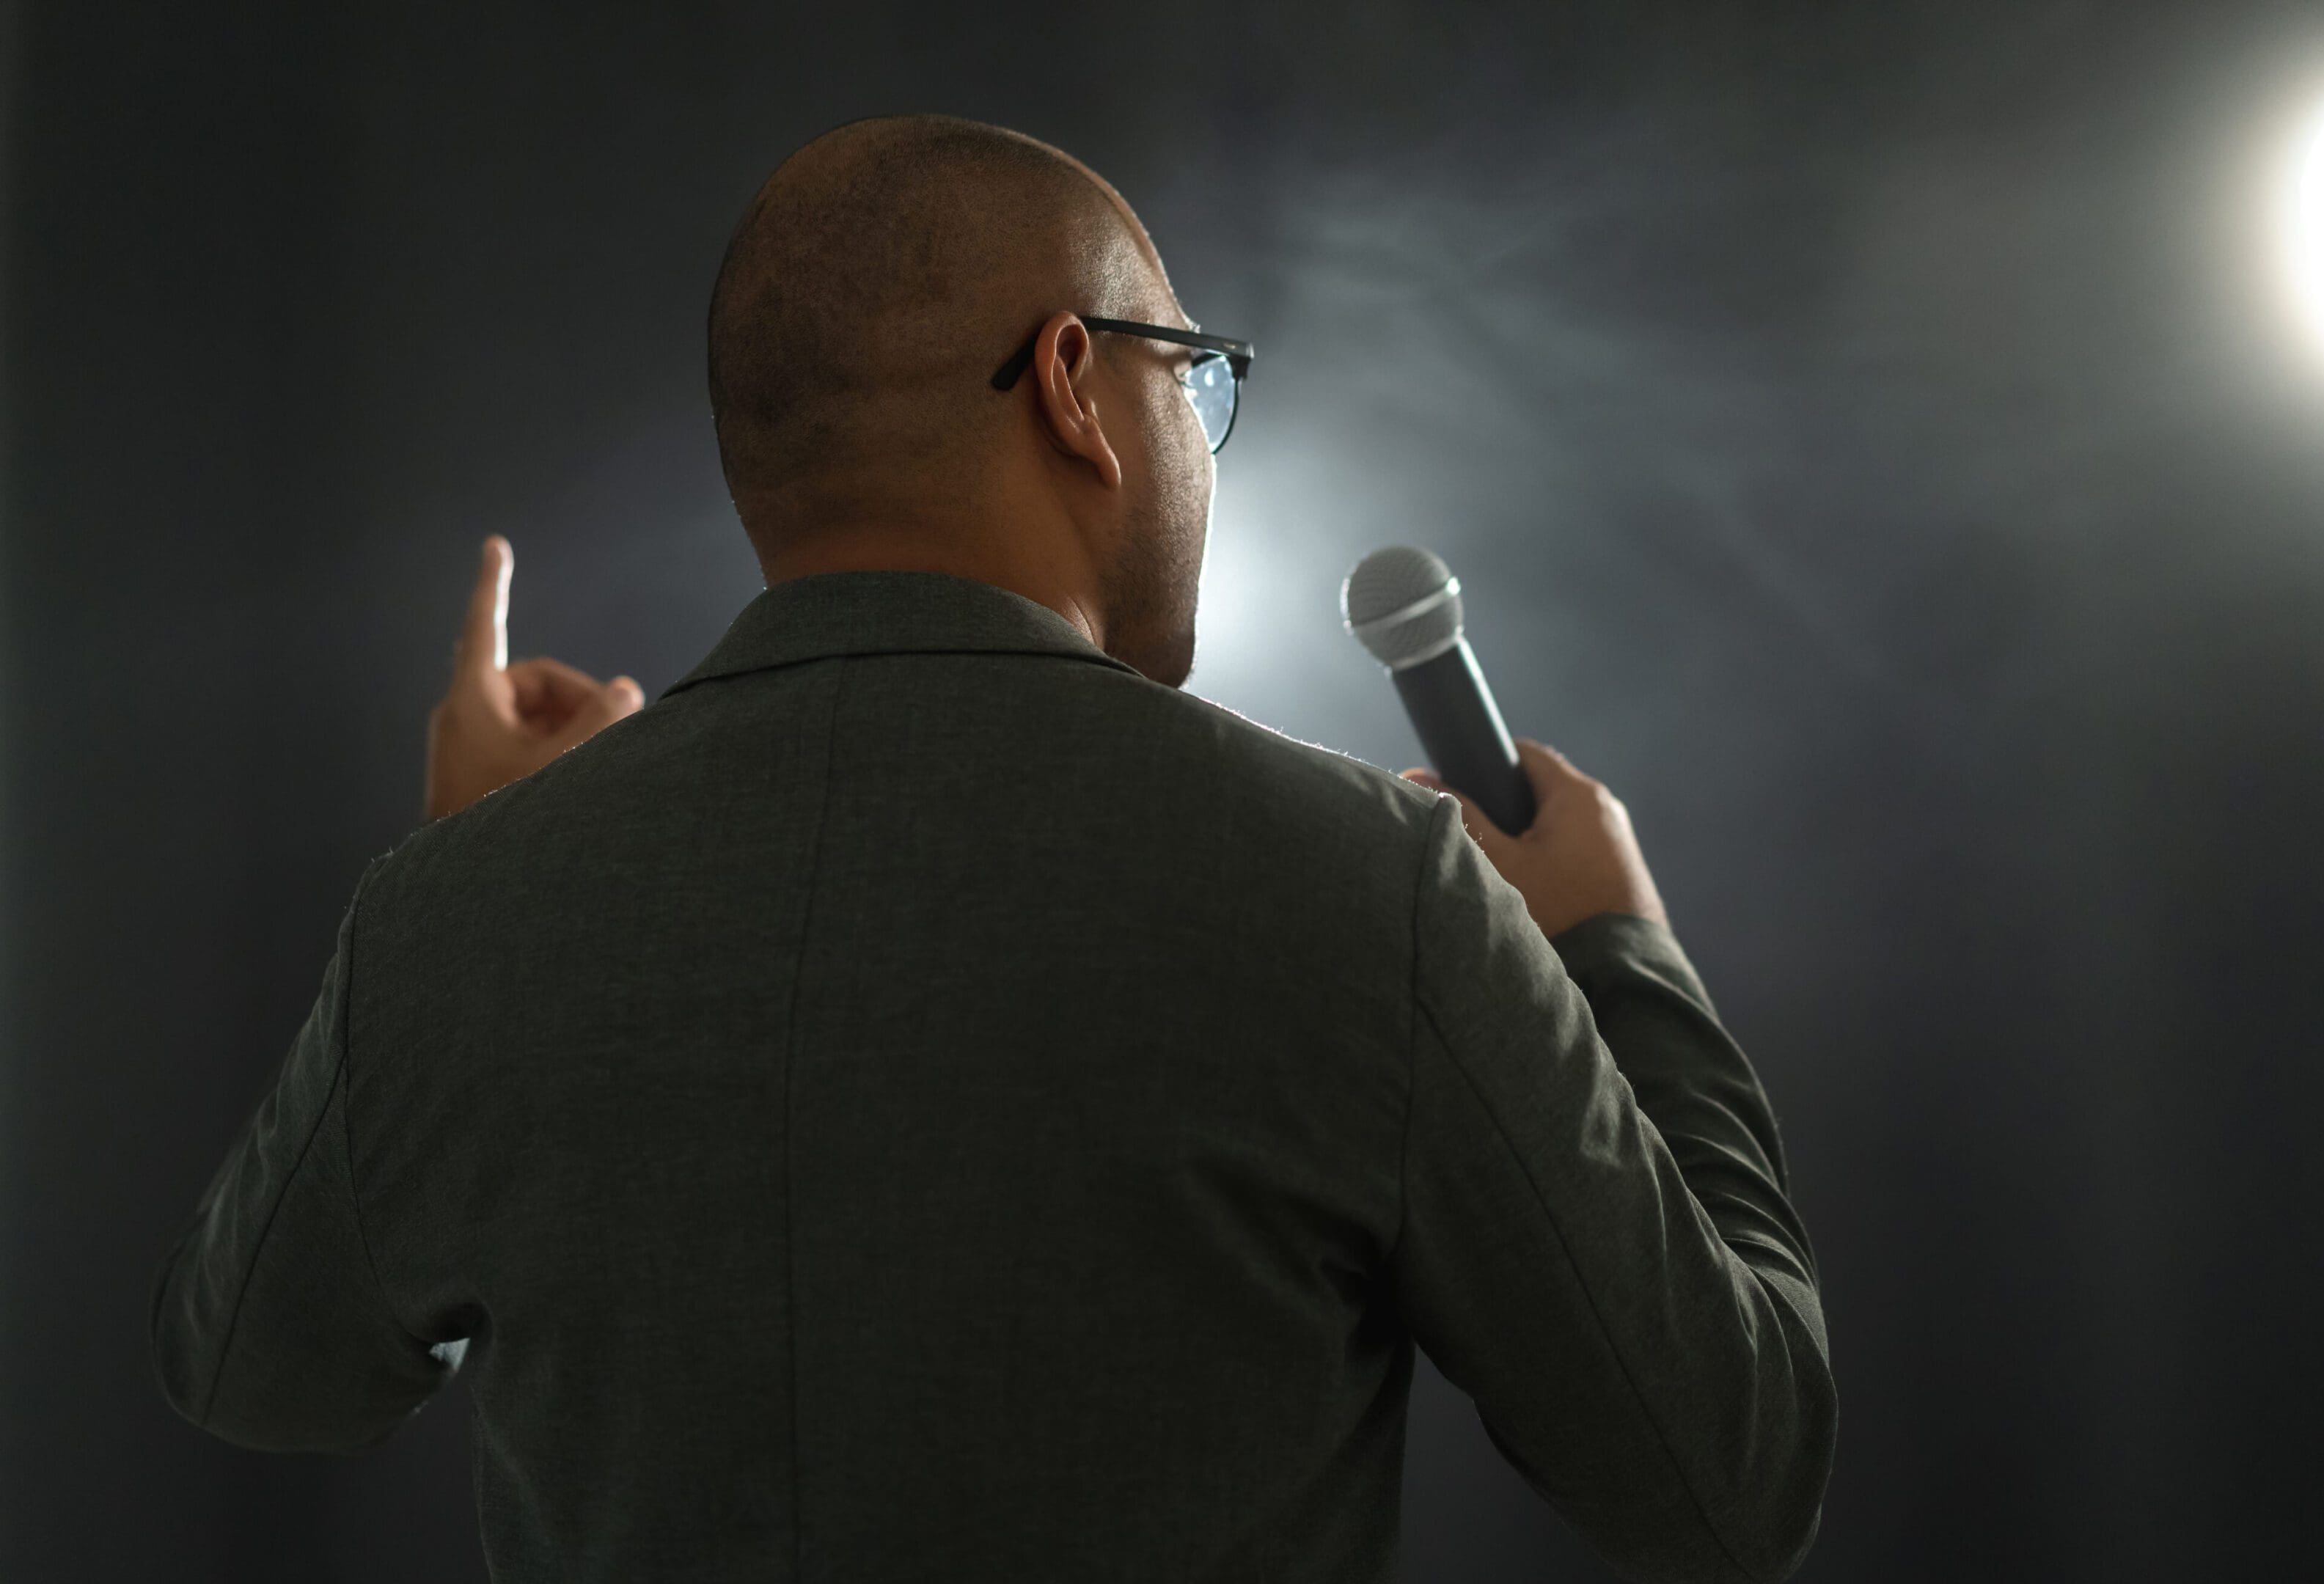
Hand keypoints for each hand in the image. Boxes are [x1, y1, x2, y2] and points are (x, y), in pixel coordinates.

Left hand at [421, 535, 642, 821]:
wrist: (462, 881)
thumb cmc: (504, 815)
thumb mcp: (562, 762)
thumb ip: (601, 719)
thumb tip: (625, 689)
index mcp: (473, 698)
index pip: (486, 624)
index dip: (494, 582)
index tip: (495, 545)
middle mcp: (466, 711)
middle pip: (531, 678)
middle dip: (577, 698)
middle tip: (618, 725)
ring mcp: (470, 740)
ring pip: (533, 711)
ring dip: (570, 727)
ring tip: (597, 759)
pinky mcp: (478, 767)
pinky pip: (523, 737)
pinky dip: (554, 745)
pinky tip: (578, 772)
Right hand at [1402, 738, 1667, 939]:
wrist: (1623, 975)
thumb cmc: (1561, 915)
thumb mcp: (1502, 864)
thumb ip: (1462, 817)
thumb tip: (1418, 776)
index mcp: (1578, 794)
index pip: (1523, 753)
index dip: (1485, 762)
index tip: (1459, 786)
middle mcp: (1605, 809)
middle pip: (1540, 789)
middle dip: (1504, 807)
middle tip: (1476, 837)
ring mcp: (1618, 841)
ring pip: (1557, 823)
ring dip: (1527, 838)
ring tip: (1502, 872)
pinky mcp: (1622, 871)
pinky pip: (1577, 849)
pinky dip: (1551, 860)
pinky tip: (1533, 892)